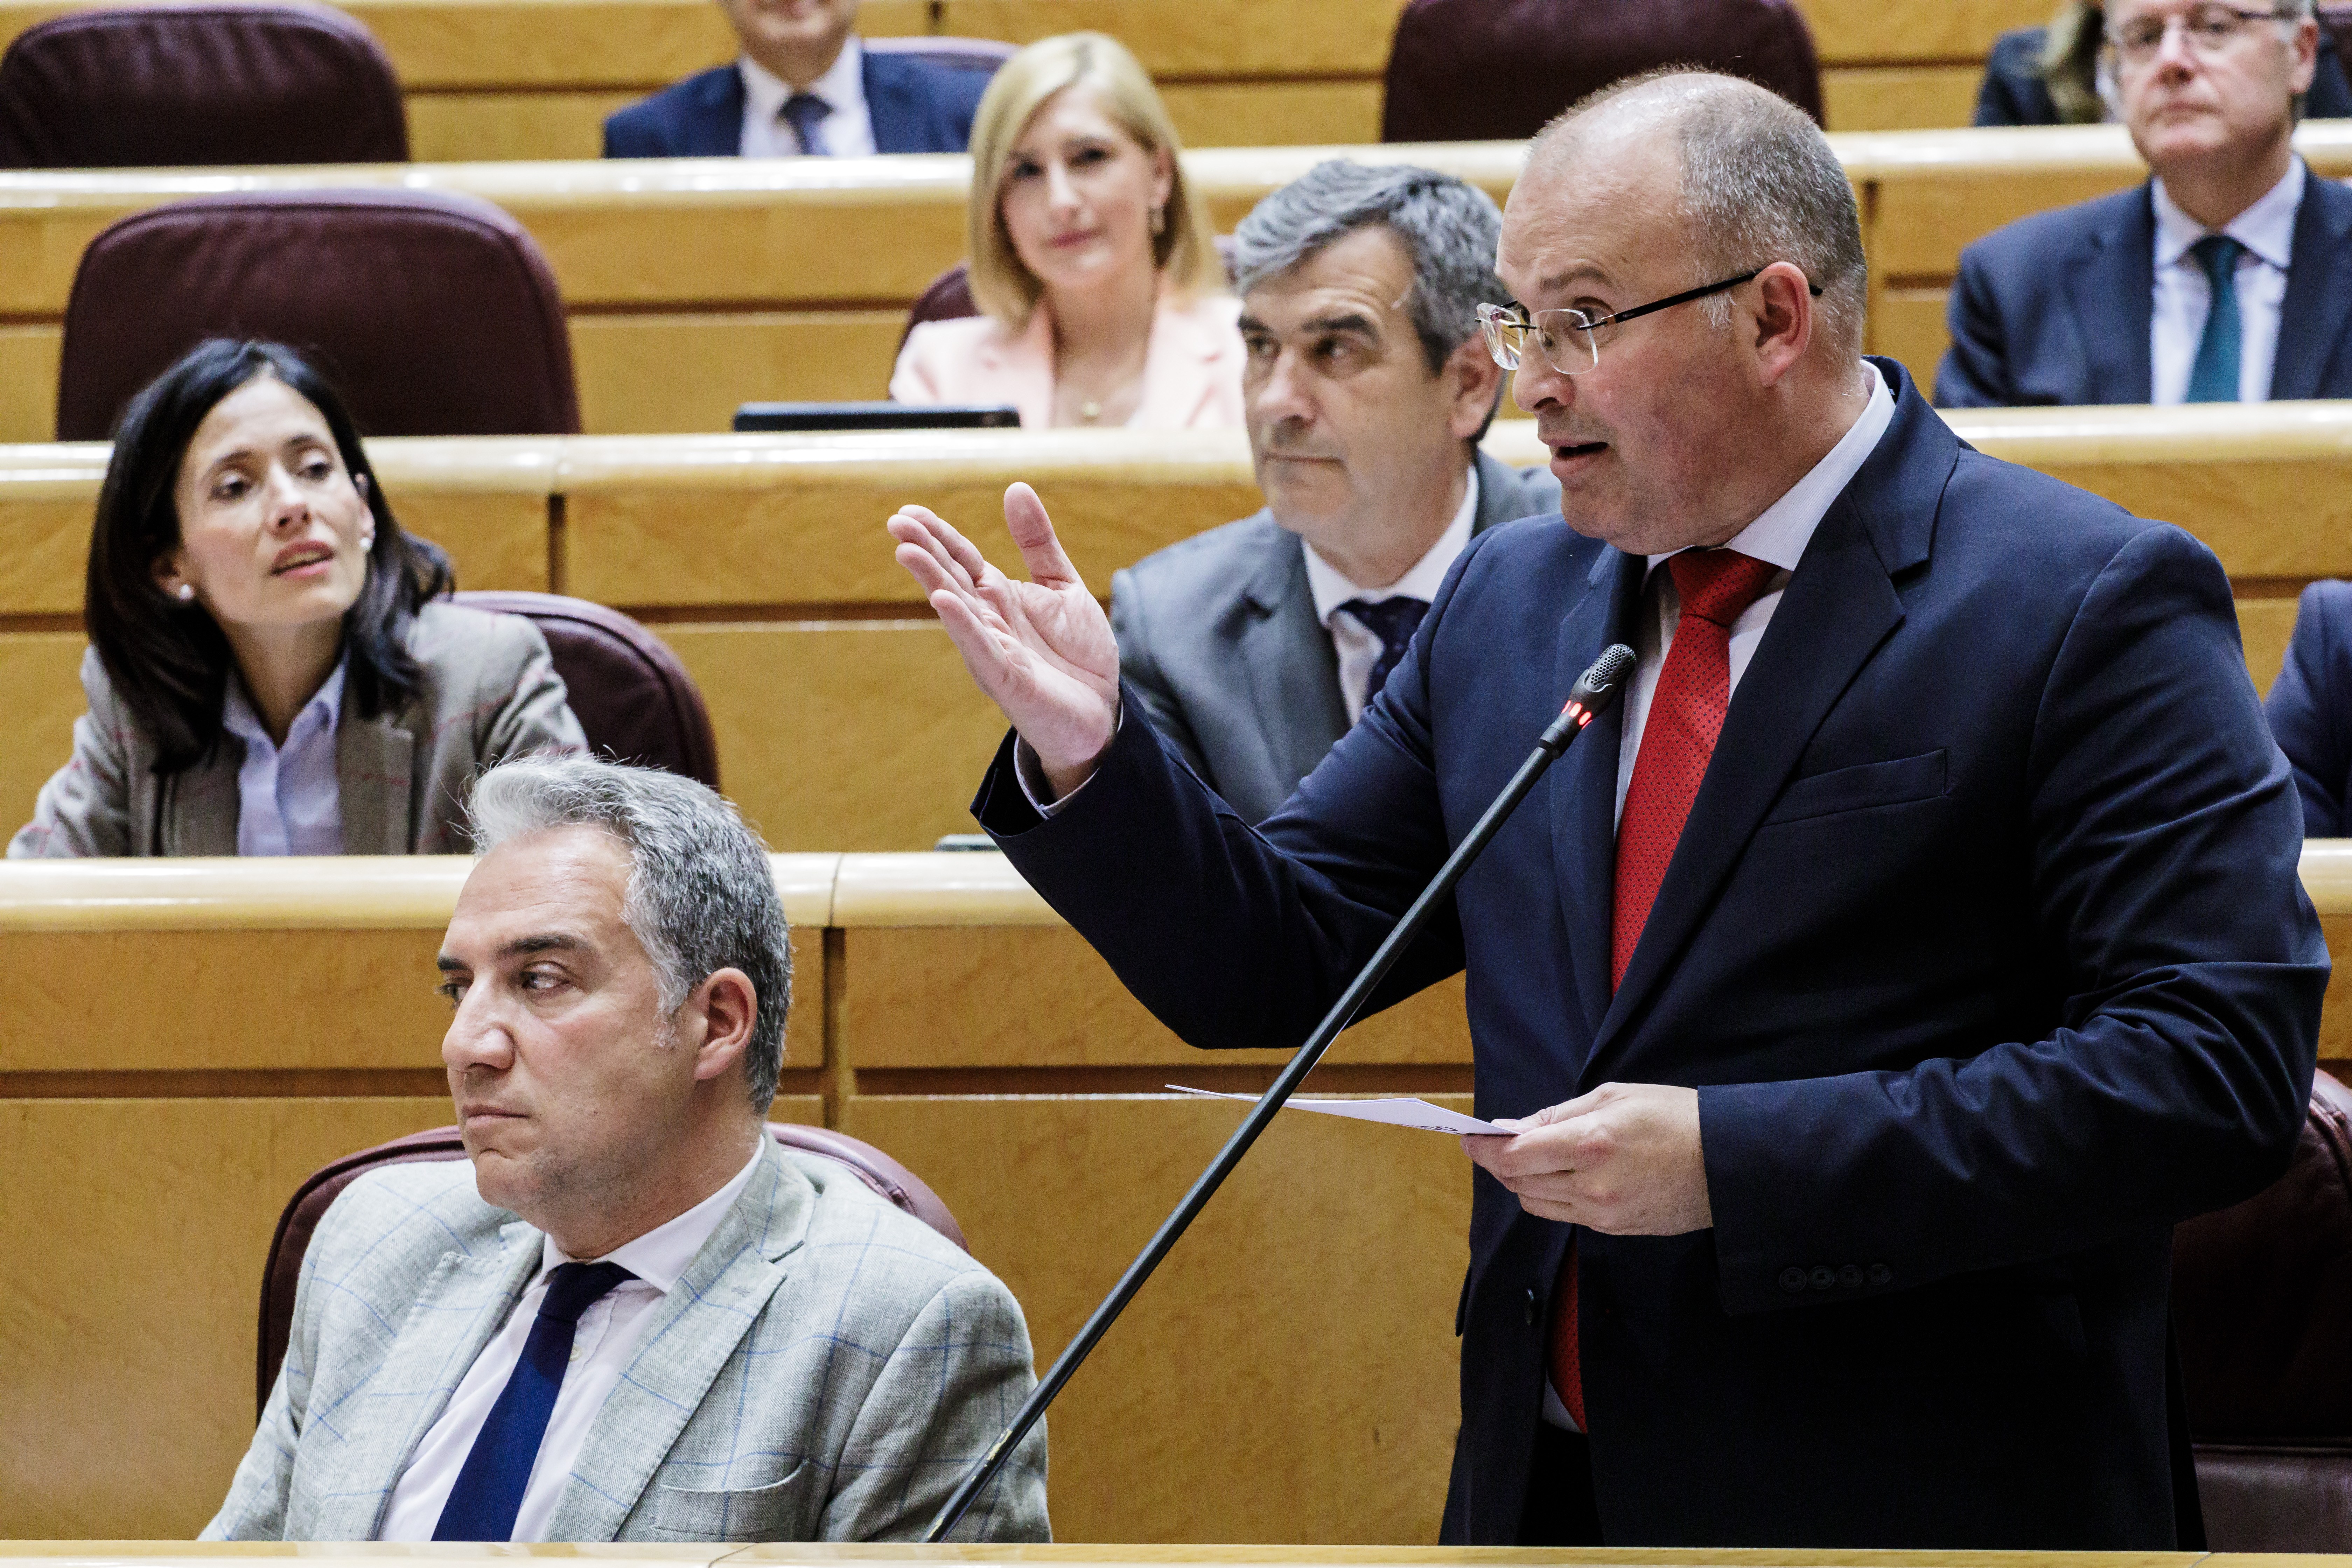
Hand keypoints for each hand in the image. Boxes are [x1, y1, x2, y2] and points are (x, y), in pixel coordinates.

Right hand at [889, 483, 1120, 797]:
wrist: (1102, 710)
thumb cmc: (1078, 652)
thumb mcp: (1063, 585)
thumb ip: (1038, 543)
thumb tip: (1016, 487)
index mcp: (999, 596)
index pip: (962, 558)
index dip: (937, 535)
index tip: (908, 512)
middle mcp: (988, 621)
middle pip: (951, 578)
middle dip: (924, 551)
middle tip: (895, 522)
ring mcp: (994, 651)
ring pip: (957, 611)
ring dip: (932, 580)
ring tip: (906, 551)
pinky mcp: (1007, 680)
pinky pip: (981, 650)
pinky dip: (963, 626)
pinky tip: (943, 602)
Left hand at [1461, 1082, 1712, 1234]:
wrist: (1730, 1165)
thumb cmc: (1678, 1118)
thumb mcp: (1617, 1096)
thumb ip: (1561, 1114)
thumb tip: (1519, 1129)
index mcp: (1592, 1144)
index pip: (1516, 1156)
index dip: (1485, 1148)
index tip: (1469, 1138)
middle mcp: (1592, 1186)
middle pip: (1519, 1182)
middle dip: (1498, 1163)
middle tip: (1489, 1146)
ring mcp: (1604, 1214)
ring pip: (1537, 1203)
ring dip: (1523, 1182)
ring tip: (1527, 1159)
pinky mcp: (1615, 1230)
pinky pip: (1566, 1215)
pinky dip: (1552, 1195)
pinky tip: (1560, 1176)